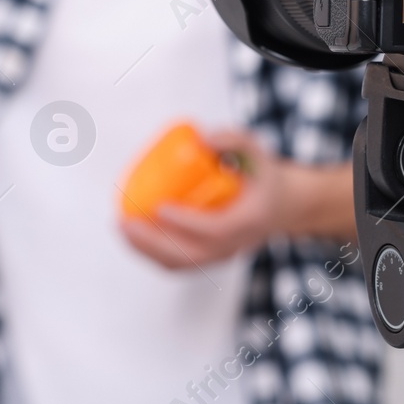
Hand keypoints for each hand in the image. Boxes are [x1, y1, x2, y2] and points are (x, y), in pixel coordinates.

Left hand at [119, 129, 352, 270]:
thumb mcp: (256, 150)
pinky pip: (179, 262)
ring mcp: (221, 256)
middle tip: (125, 221)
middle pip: (190, 255)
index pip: (215, 230)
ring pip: (180, 264)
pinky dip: (152, 253)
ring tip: (121, 228)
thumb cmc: (262, 174)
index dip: (186, 222)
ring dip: (146, 250)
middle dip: (152, 242)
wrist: (282, 205)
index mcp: (249, 220)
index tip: (159, 206)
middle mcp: (235, 245)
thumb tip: (199, 139)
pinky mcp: (209, 258)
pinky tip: (132, 235)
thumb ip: (232, 139)